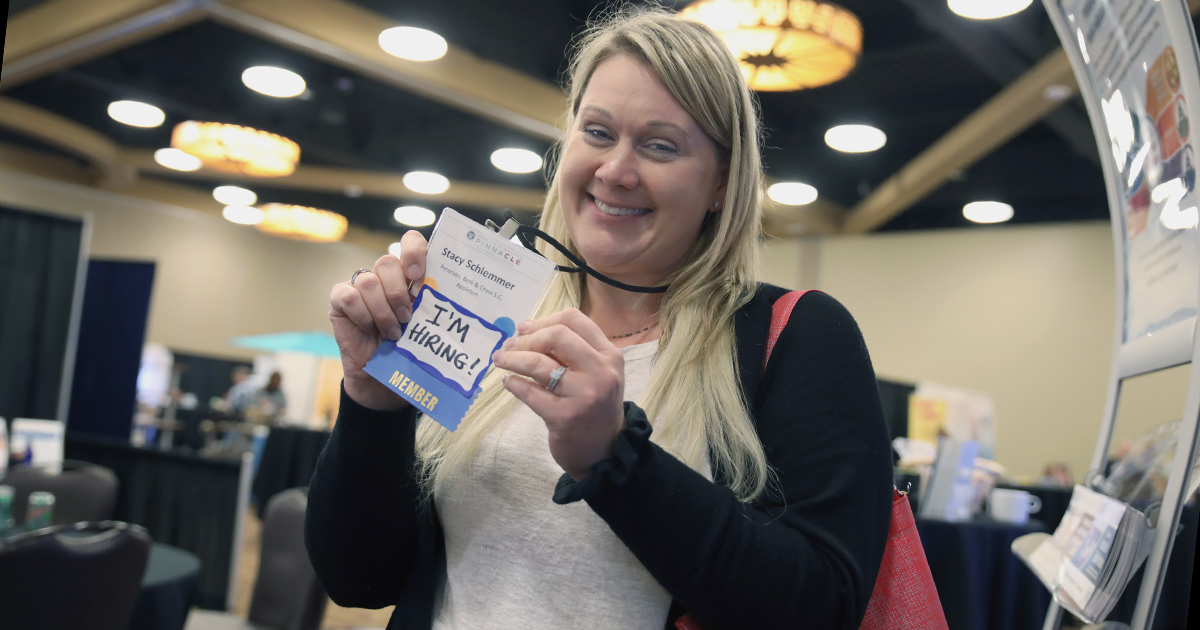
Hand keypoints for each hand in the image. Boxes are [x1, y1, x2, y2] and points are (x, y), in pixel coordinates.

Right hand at [329, 230, 427, 409]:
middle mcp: (384, 277)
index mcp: (409, 277)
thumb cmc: (408, 352)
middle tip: (407, 317)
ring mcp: (360, 287)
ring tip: (393, 333)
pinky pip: (348, 295)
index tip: (418, 274)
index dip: (414, 250)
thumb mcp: (425, 328)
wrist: (383, 382)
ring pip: (368, 280)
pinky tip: (369, 329)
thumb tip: (454, 302)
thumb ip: (432, 308)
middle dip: (398, 291)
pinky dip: (362, 314)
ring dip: (383, 310)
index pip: (410, 243)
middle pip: (387, 262)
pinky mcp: (340, 300)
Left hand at [492, 308, 625, 478]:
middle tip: (509, 346)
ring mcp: (584, 395)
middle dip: (526, 338)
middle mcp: (601, 372)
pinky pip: (529, 392)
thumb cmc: (594, 407)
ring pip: (538, 363)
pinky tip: (508, 381)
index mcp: (610, 355)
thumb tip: (525, 329)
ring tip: (500, 359)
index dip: (543, 320)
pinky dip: (513, 383)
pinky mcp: (564, 417)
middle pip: (556, 336)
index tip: (523, 328)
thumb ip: (572, 352)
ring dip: (512, 358)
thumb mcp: (596, 374)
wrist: (604, 452)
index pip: (574, 320)